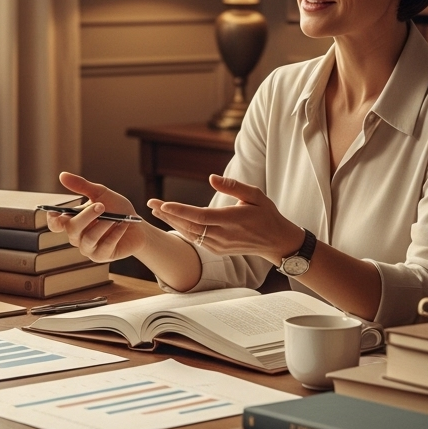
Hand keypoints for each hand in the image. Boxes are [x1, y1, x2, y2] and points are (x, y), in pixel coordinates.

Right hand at [46, 172, 147, 262]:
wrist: (137, 225)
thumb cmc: (116, 209)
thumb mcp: (100, 194)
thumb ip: (82, 186)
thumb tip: (62, 175)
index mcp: (73, 220)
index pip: (56, 224)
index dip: (52, 220)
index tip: (54, 212)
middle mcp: (77, 236)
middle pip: (72, 229)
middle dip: (86, 216)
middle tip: (101, 206)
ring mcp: (89, 248)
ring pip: (88, 239)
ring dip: (102, 226)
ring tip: (114, 218)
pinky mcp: (102, 256)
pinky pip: (104, 246)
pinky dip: (114, 235)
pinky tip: (122, 225)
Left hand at [147, 174, 303, 262]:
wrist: (276, 242)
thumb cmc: (266, 214)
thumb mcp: (255, 195)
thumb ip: (233, 186)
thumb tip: (211, 178)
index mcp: (232, 220)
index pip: (201, 216)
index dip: (181, 211)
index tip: (163, 204)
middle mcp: (224, 235)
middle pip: (190, 226)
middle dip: (168, 214)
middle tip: (151, 203)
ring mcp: (219, 245)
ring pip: (190, 234)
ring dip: (172, 221)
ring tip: (156, 210)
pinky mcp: (217, 250)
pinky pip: (195, 239)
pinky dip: (182, 229)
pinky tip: (172, 219)